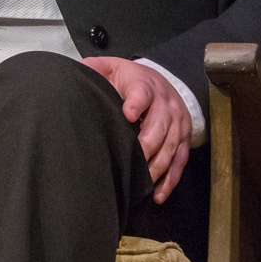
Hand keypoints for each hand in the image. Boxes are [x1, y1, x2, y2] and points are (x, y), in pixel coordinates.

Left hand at [82, 56, 190, 203]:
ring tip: (142, 183)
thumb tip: (77, 72)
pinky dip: (170, 179)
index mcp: (145, 86)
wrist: (161, 81)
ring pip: (170, 147)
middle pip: (158, 127)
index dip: (136, 103)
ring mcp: (177, 123)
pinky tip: (157, 194)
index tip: (128, 114)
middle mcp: (165, 104)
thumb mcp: (113, 67)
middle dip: (146, 147)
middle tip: (132, 163)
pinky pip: (179, 160)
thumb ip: (95, 68)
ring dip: (157, 167)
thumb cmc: (131, 79)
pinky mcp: (183, 138)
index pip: (142, 93)